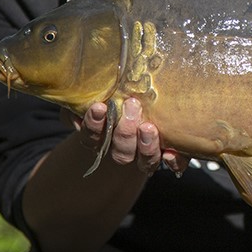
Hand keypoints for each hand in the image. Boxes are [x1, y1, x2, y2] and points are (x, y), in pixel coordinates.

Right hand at [63, 98, 188, 175]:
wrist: (146, 100)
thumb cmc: (117, 91)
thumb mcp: (99, 88)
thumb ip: (85, 91)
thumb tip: (79, 96)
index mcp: (102, 137)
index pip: (92, 138)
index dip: (93, 126)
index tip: (99, 107)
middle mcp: (123, 148)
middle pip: (120, 152)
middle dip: (124, 131)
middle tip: (131, 105)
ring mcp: (145, 153)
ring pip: (143, 160)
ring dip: (146, 146)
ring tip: (148, 127)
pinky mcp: (167, 152)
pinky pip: (172, 164)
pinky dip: (173, 160)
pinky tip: (171, 152)